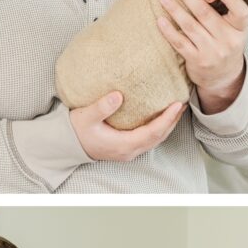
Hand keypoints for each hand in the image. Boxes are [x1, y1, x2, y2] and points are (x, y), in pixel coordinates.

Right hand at [70, 92, 184, 161]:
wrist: (66, 146)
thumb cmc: (75, 130)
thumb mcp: (85, 117)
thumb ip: (101, 107)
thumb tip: (118, 95)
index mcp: (122, 144)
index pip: (152, 132)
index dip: (167, 119)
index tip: (176, 105)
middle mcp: (128, 151)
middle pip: (158, 138)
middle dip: (172, 121)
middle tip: (181, 104)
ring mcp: (127, 152)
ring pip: (154, 140)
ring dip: (167, 126)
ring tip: (175, 110)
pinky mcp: (125, 149)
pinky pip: (148, 140)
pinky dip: (157, 130)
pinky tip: (159, 119)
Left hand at [157, 0, 247, 111]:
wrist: (223, 77)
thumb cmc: (225, 46)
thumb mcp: (234, 31)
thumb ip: (225, 14)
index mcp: (240, 30)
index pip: (241, 12)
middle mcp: (228, 40)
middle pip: (206, 14)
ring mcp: (212, 51)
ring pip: (190, 26)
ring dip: (174, 9)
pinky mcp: (196, 60)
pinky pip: (179, 42)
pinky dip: (169, 30)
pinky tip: (160, 20)